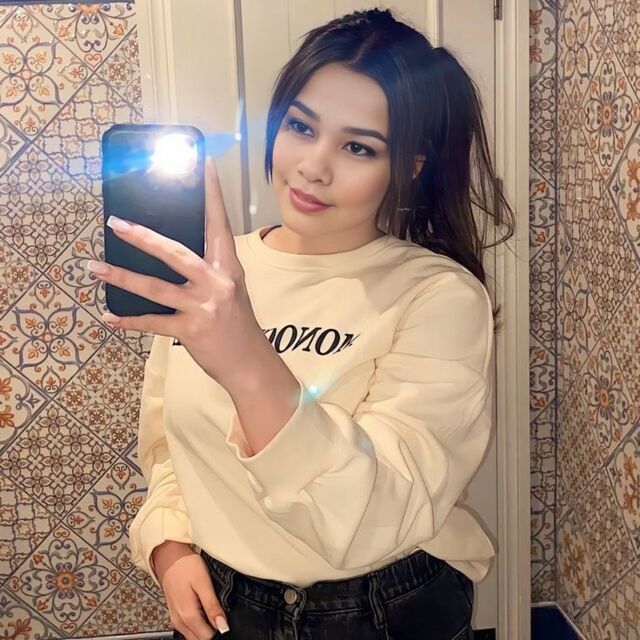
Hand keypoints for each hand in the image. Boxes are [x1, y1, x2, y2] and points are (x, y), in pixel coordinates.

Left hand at [88, 156, 264, 383]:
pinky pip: (153, 322)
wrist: (250, 363)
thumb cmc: (238, 324)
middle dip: (143, 237)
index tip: (202, 163)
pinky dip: (129, 320)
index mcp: (229, 267)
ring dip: (122, 276)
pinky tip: (109, 316)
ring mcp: (203, 307)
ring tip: (95, 267)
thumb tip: (170, 252)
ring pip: (156, 287)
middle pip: (175, 252)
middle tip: (115, 223)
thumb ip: (208, 270)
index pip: (218, 223)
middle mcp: (217, 282)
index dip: (211, 194)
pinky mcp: (190, 330)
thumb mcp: (231, 289)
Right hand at [154, 543, 229, 638]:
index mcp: (188, 615)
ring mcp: (176, 620)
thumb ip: (212, 606)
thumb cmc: (186, 566)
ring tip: (213, 613)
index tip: (227, 624)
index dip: (220, 632)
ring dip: (205, 630)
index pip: (207, 638)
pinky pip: (188, 629)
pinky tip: (204, 612)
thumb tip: (223, 626)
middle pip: (199, 639)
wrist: (168, 557)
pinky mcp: (175, 615)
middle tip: (221, 618)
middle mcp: (179, 622)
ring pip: (193, 636)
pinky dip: (198, 626)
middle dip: (212, 633)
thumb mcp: (203, 582)